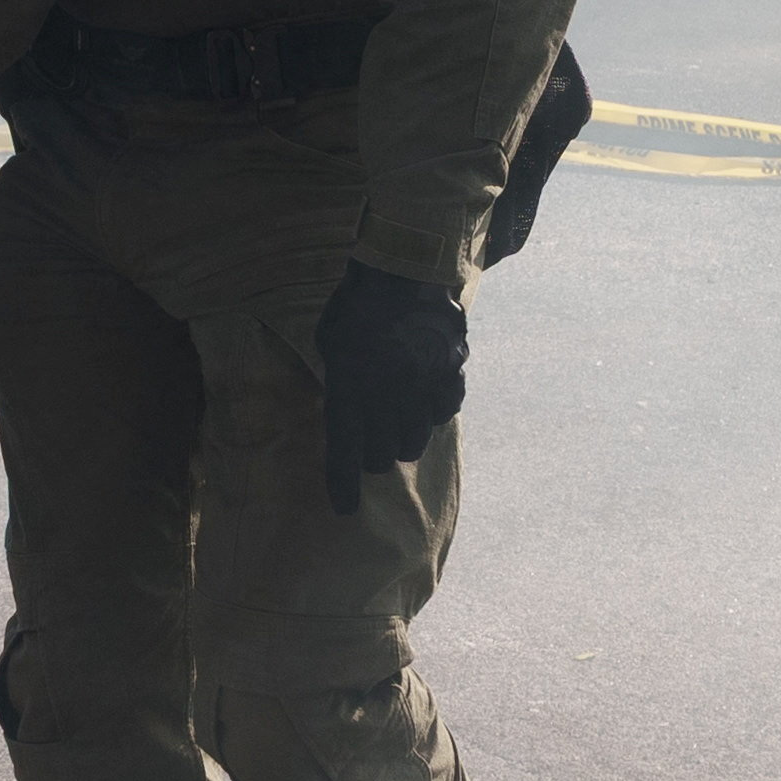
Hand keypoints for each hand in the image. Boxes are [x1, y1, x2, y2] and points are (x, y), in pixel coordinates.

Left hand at [314, 267, 469, 512]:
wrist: (404, 271)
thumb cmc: (355, 305)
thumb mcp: (331, 344)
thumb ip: (339, 380)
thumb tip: (345, 403)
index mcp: (349, 392)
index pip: (345, 454)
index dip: (343, 486)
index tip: (343, 509)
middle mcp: (387, 401)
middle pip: (382, 457)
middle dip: (373, 457)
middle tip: (370, 442)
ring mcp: (422, 391)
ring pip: (414, 442)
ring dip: (402, 439)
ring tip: (397, 421)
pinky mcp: (450, 377)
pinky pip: (444, 413)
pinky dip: (433, 413)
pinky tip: (424, 398)